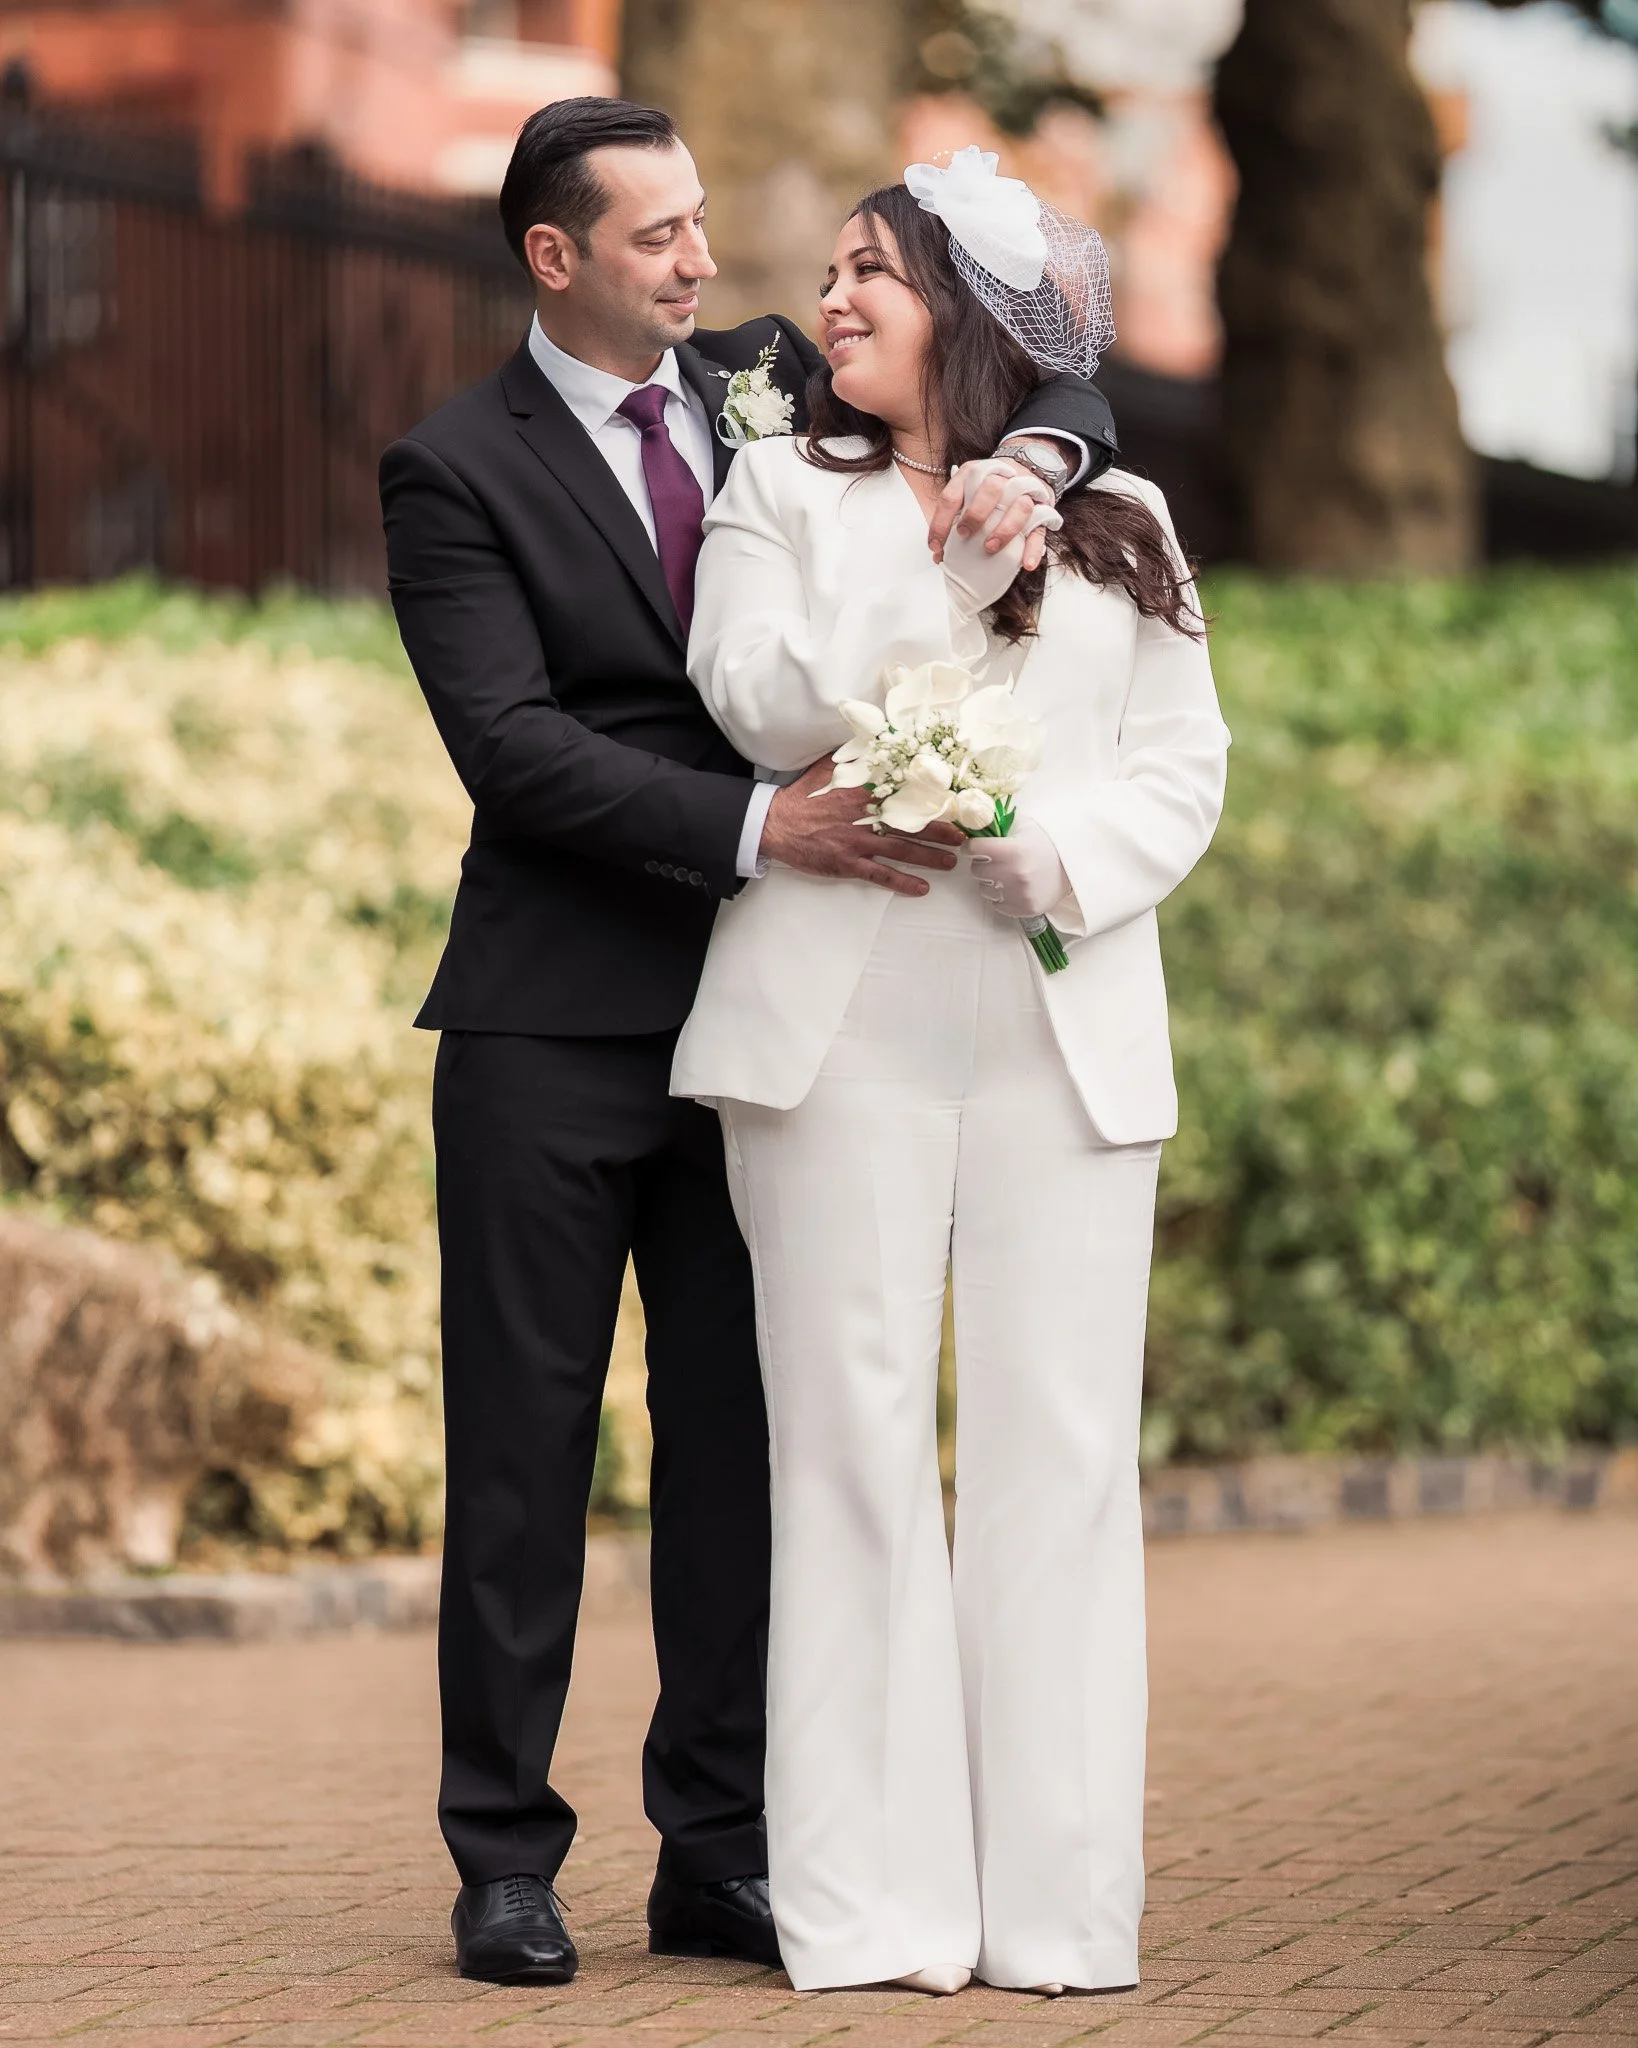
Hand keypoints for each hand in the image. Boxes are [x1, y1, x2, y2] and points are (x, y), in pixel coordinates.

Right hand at [762, 760, 962, 896]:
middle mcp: (867, 816)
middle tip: (962, 837)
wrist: (777, 823)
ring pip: (903, 850)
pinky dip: (902, 882)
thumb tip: (879, 737)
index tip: (953, 802)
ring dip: (930, 857)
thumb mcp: (831, 766)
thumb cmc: (805, 795)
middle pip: (912, 823)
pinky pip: (881, 874)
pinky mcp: (848, 862)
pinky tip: (921, 889)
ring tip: (950, 862)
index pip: (907, 793)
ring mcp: (859, 841)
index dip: (932, 799)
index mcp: (866, 790)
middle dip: (941, 831)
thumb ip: (857, 754)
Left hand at [927, 458, 1060, 573]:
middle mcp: (999, 477)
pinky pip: (1041, 527)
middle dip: (975, 513)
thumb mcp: (966, 495)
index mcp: (972, 474)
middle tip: (964, 534)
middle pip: (990, 489)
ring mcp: (1024, 491)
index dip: (940, 522)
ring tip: (991, 548)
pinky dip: (1034, 547)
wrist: (1026, 467)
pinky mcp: (1042, 507)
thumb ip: (953, 519)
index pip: (952, 496)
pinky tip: (1027, 564)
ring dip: (1005, 528)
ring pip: (1020, 505)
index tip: (935, 547)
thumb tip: (940, 556)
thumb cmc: (988, 492)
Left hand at [969, 818, 1070, 919]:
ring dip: (991, 882)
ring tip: (1005, 875)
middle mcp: (1014, 873)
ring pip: (985, 889)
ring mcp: (1019, 894)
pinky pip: (997, 904)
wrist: (1073, 866)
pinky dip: (1001, 897)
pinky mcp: (1025, 909)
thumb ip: (999, 826)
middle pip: (977, 870)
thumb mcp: (1025, 827)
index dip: (972, 846)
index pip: (975, 849)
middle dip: (982, 864)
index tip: (973, 847)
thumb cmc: (1046, 844)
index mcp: (1013, 850)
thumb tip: (974, 823)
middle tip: (994, 861)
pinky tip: (1013, 887)